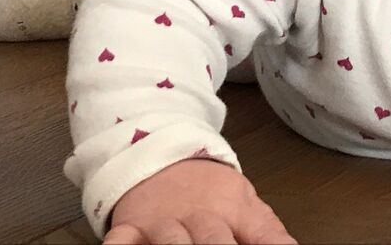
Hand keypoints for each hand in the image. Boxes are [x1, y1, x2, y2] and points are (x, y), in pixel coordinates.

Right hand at [102, 158, 296, 243]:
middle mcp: (200, 218)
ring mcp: (164, 223)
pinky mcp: (130, 227)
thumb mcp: (246, 202)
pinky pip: (121, 241)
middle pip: (214, 242)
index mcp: (234, 212)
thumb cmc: (207, 187)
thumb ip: (269, 232)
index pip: (260, 236)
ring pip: (171, 242)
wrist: (163, 153)